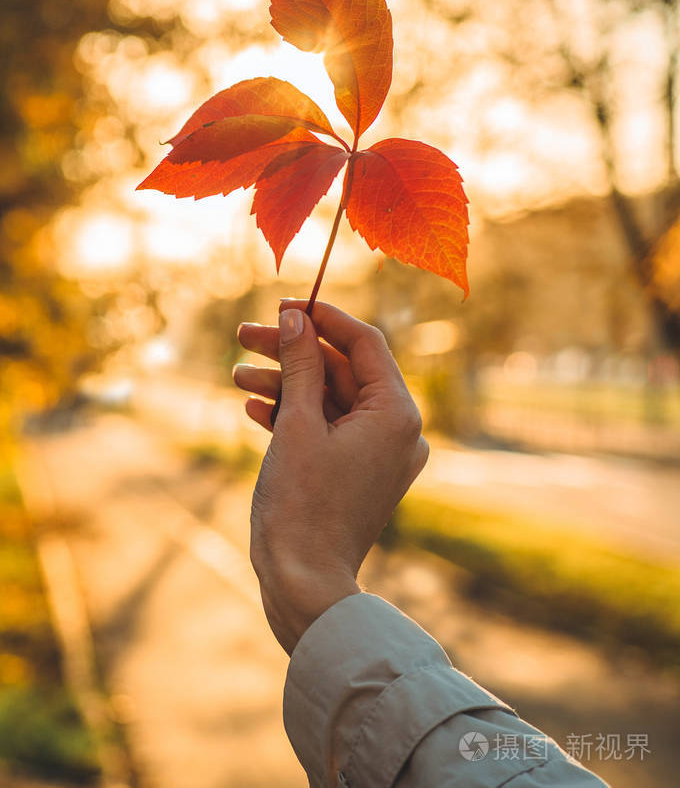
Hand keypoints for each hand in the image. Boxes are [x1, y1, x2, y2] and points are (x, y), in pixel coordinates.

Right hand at [234, 300, 428, 654]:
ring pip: (331, 398)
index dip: (323, 318)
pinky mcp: (358, 471)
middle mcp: (398, 430)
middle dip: (293, 352)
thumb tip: (296, 317)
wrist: (304, 584)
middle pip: (343, 370)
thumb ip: (300, 364)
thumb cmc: (302, 505)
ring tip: (238, 374)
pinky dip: (295, 414)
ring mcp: (379, 454)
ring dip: (286, 383)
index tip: (284, 305)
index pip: (364, 343)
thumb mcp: (297, 424)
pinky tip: (254, 405)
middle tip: (246, 335)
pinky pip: (329, 428)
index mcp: (397, 414)